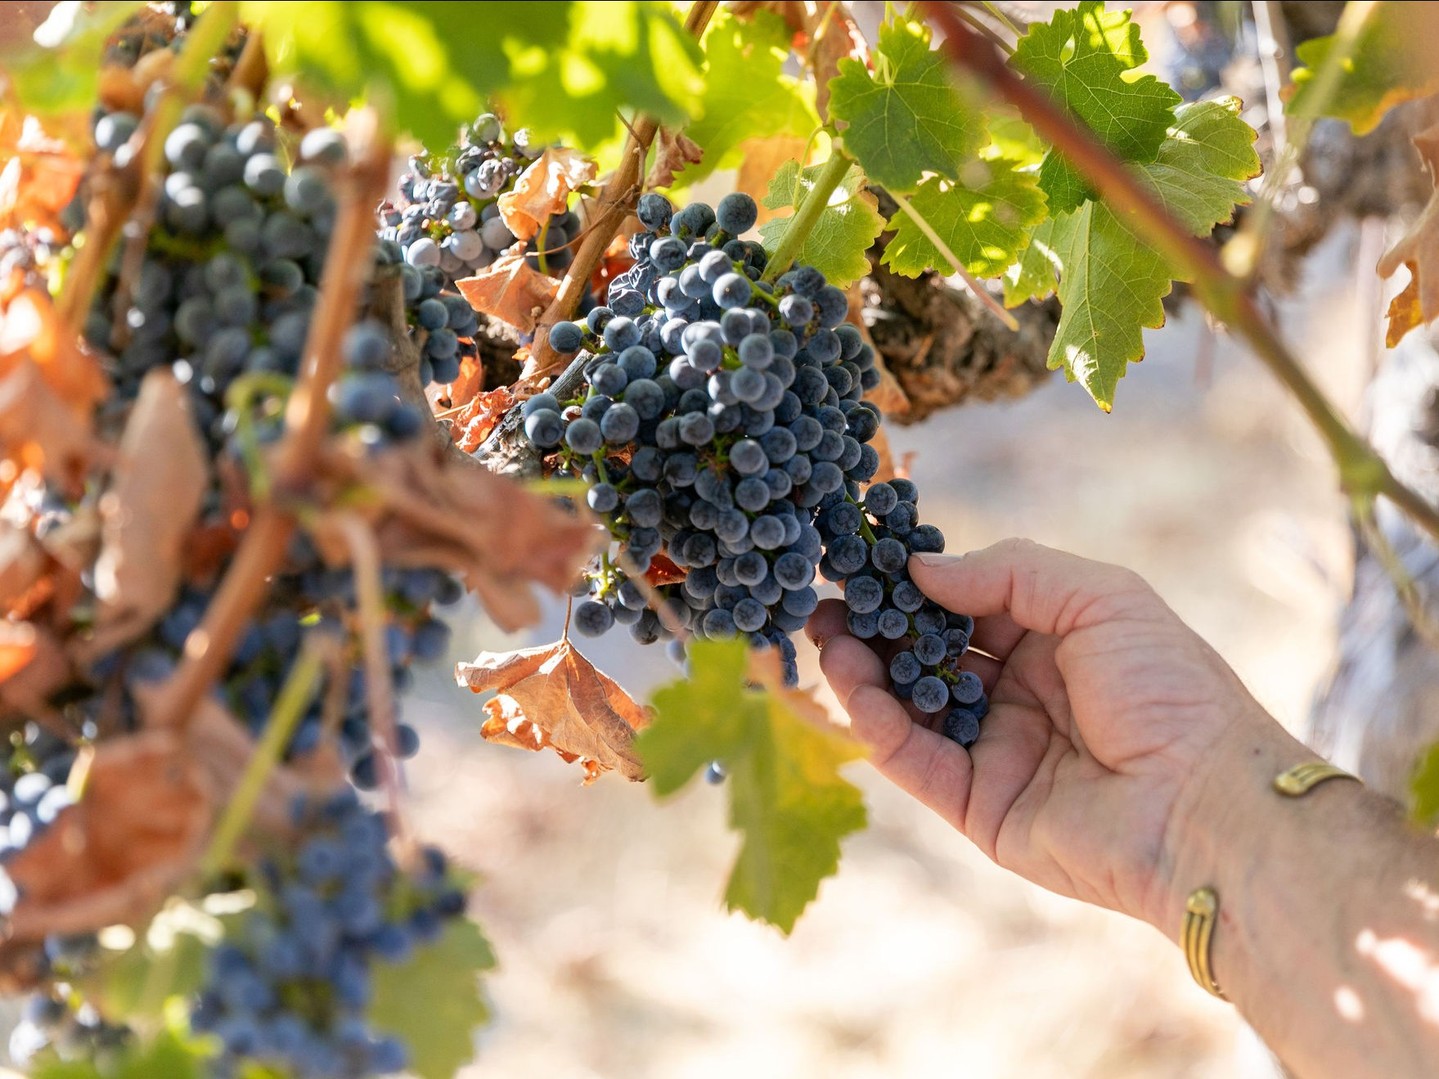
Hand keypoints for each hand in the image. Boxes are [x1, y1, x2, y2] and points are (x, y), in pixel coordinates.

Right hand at [807, 538, 1279, 930]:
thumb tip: (923, 569)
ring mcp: (995, 752)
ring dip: (865, 673)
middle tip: (824, 602)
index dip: (917, 585)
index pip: (967, 607)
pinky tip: (856, 686)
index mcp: (1054, 643)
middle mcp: (1019, 696)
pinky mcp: (977, 807)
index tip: (866, 561)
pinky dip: (879, 723)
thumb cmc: (1169, 690)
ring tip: (828, 639)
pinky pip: (915, 761)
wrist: (1205, 806)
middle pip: (928, 656)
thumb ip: (1009, 573)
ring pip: (911, 707)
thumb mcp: (1101, 599)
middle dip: (876, 628)